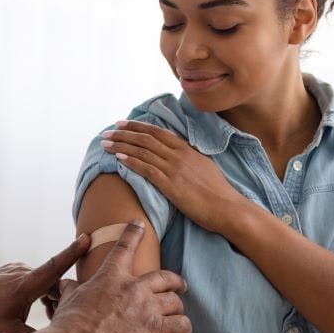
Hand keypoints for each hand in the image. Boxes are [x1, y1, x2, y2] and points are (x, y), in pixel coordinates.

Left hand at [0, 234, 92, 332]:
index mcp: (22, 286)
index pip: (52, 267)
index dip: (71, 254)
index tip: (87, 238)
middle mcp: (20, 272)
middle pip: (54, 282)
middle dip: (65, 297)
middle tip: (63, 317)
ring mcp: (15, 269)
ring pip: (44, 282)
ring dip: (51, 297)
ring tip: (47, 316)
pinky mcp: (11, 270)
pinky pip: (34, 279)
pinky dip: (40, 292)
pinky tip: (32, 308)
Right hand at [46, 222, 191, 332]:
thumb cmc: (70, 324)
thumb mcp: (68, 299)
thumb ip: (71, 289)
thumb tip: (64, 285)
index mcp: (111, 276)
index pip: (125, 247)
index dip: (134, 233)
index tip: (140, 225)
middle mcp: (133, 288)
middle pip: (165, 277)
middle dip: (176, 281)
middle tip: (181, 285)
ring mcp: (147, 308)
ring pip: (175, 302)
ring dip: (177, 310)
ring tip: (177, 317)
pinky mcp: (156, 331)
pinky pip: (181, 325)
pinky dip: (183, 331)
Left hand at [99, 120, 248, 233]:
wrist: (228, 208)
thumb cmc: (218, 193)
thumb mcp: (204, 168)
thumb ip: (189, 159)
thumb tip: (179, 155)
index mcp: (187, 150)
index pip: (158, 132)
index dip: (138, 126)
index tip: (122, 124)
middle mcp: (179, 155)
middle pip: (146, 138)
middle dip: (124, 134)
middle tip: (107, 132)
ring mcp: (174, 169)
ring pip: (143, 151)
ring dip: (121, 146)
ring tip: (105, 143)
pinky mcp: (170, 184)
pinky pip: (147, 169)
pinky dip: (131, 161)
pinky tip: (118, 158)